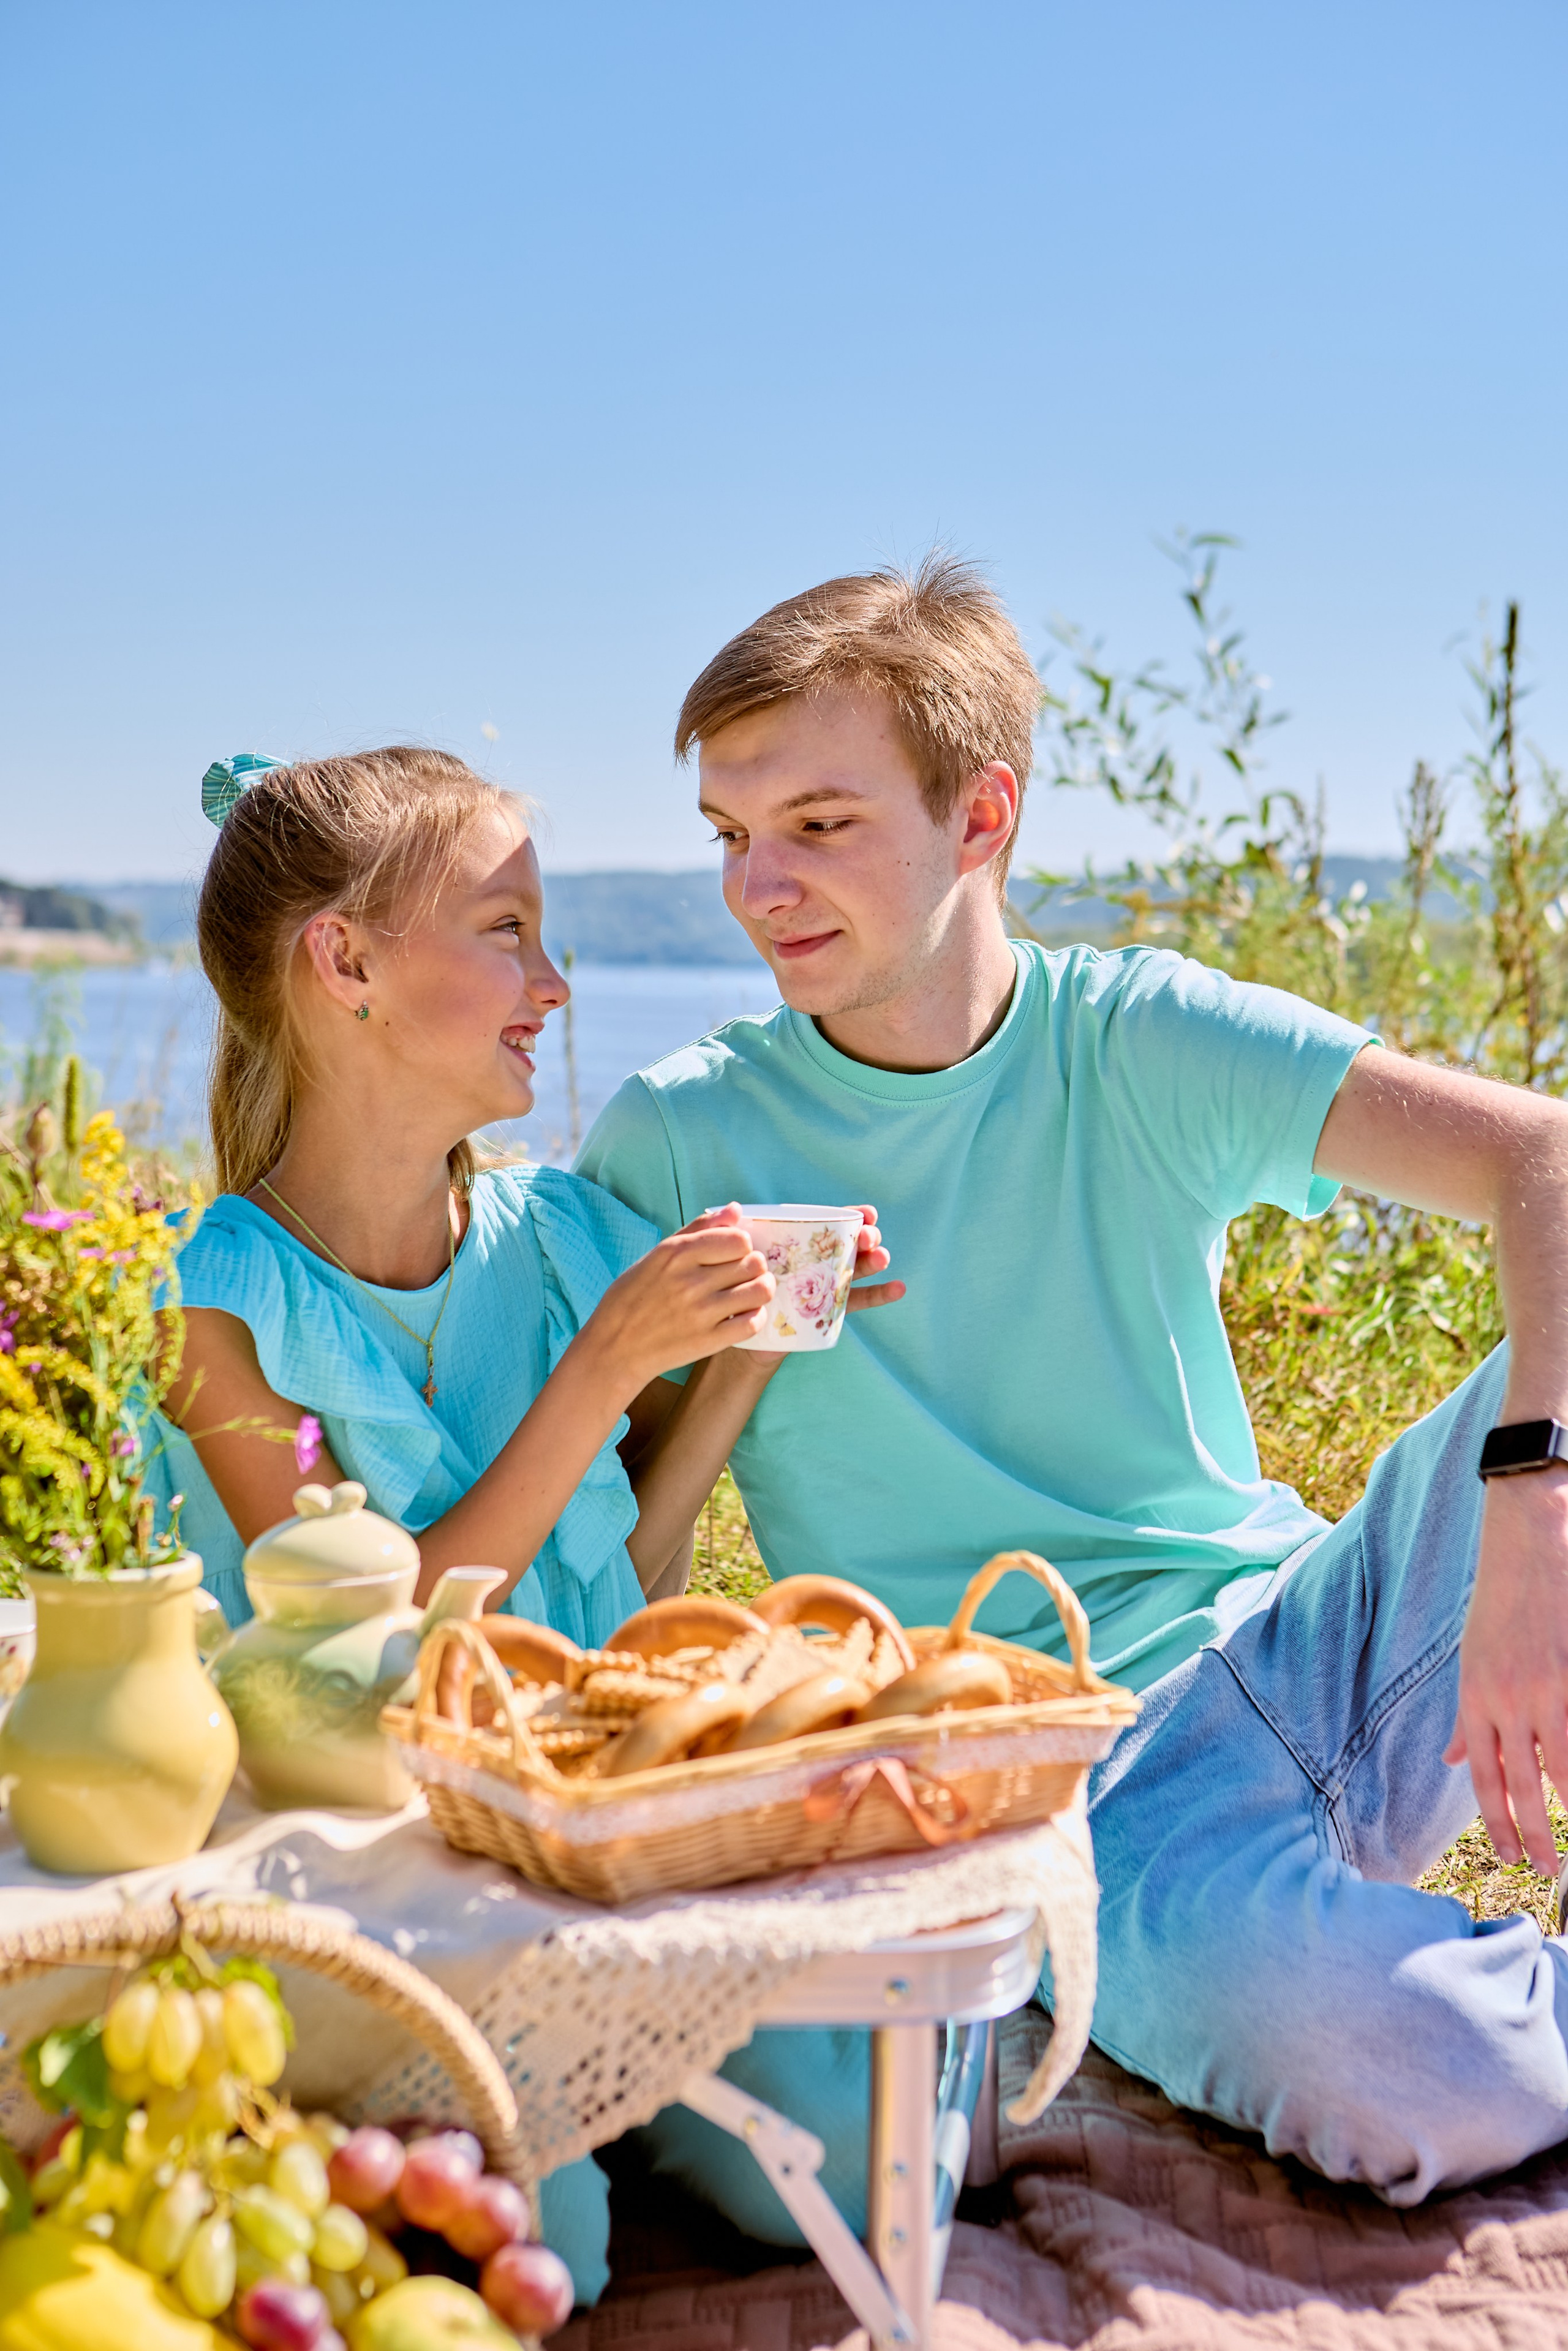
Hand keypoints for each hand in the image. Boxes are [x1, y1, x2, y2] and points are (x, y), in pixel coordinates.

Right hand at [581, 1205, 773, 1395]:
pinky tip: (744, 1314)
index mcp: (676, 1254)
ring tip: (750, 1292)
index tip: (733, 1254)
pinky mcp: (708, 1341)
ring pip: (760, 1290)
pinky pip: (753, 1322)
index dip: (742, 1245)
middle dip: (754, 1266)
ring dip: (761, 1289)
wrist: (614, 1349)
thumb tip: (735, 1210)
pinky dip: (756, 1316)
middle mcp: (690, 1281)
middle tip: (743, 1274)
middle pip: (753, 1263)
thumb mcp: (656, 1255)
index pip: (738, 1239)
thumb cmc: (633, 1297)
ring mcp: (701, 1312)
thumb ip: (697, 1230)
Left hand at [735, 1202, 905, 1370]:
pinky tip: (898, 1288)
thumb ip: (728, 1233)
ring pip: (857, 1269)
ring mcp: (827, 1285)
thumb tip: (733, 1207)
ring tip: (882, 1257)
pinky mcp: (829, 1310)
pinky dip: (879, 1295)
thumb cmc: (732, 1288)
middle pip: (850, 1244)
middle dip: (866, 1237)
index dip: (852, 1216)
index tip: (867, 1212)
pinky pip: (857, 1302)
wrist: (734, 1331)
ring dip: (874, 1261)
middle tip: (869, 1238)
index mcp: (800, 1243)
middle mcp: (818, 1261)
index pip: (831, 1224)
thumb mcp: (730, 1259)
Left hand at [1445, 1464, 1567, 1873]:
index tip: (1506, 1855)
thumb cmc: (1498, 1601)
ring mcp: (1539, 1690)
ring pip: (1553, 1771)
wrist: (1524, 1542)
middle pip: (1515, 1784)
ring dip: (1563, 1815)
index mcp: (1473, 1697)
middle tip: (1542, 1870)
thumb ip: (1466, 1715)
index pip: (1481, 1776)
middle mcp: (1502, 1699)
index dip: (1493, 1821)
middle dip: (1528, 1834)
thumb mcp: (1469, 1658)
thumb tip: (1451, 1758)